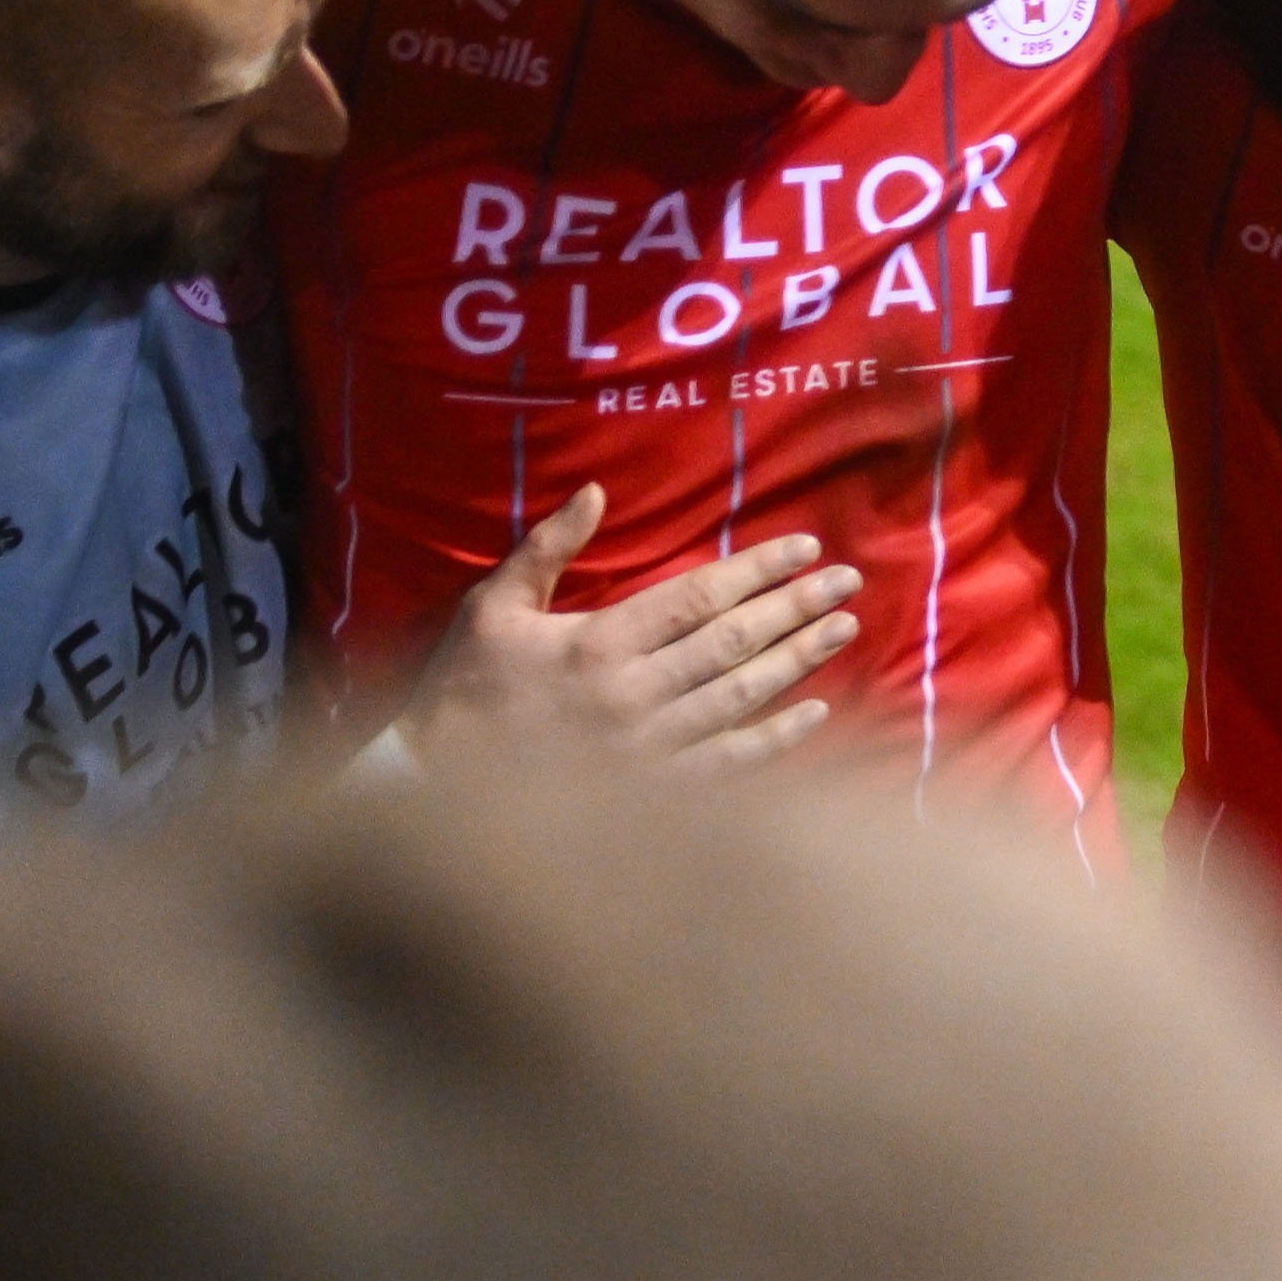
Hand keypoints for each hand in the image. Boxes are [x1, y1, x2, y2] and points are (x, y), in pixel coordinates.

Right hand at [397, 487, 857, 769]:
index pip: (700, 596)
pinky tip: (815, 712)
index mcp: (598, 643)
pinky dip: (776, 739)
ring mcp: (647, 746)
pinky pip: (728, 762)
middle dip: (797, 608)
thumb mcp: (493, 606)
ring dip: (799, 662)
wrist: (433, 784)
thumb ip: (547, 548)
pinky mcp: (652, 789)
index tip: (806, 550)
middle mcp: (632, 694)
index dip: (760, 570)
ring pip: (742, 697)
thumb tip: (594, 491)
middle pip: (736, 642)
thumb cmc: (464, 686)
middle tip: (848, 583)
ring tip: (844, 630)